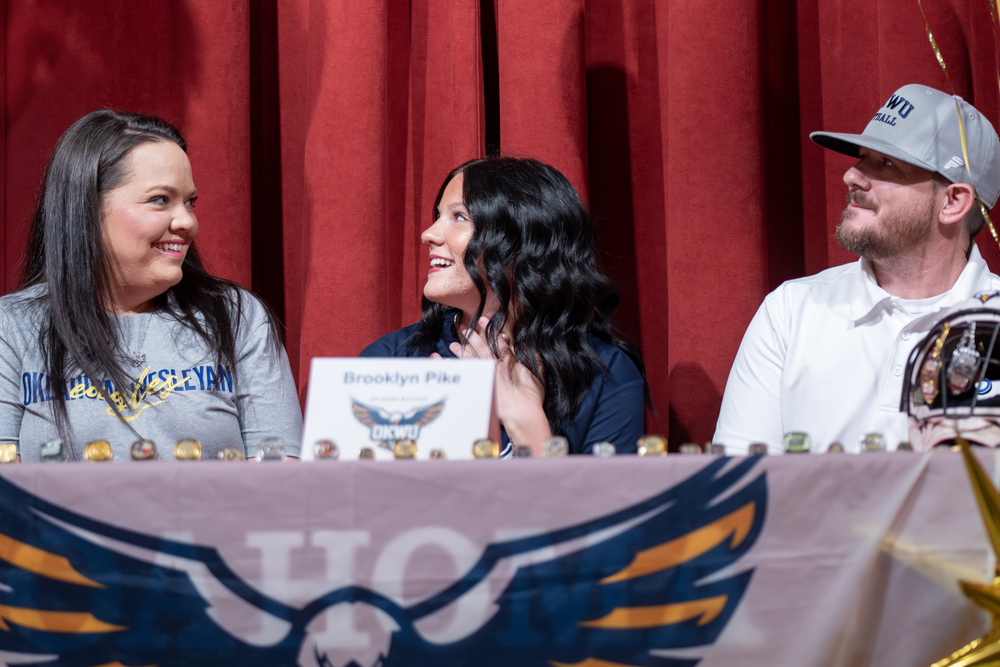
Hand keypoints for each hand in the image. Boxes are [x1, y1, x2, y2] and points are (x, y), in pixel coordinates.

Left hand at [442, 317, 551, 449]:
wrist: (523, 415)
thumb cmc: (531, 399)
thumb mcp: (537, 377)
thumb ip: (535, 361)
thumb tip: (533, 349)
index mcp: (510, 362)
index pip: (498, 341)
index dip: (490, 330)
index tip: (483, 320)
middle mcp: (495, 366)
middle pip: (481, 348)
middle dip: (473, 336)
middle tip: (464, 327)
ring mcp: (486, 377)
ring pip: (471, 360)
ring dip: (461, 352)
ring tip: (452, 345)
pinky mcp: (479, 388)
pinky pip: (465, 376)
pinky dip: (455, 370)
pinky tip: (447, 366)